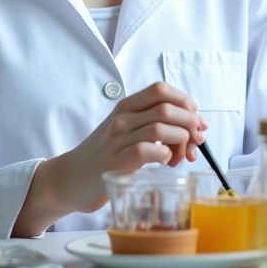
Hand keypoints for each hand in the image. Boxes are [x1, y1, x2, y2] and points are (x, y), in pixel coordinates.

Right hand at [57, 81, 207, 213]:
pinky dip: (166, 155)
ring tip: (179, 156)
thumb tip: (195, 126)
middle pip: (167, 107)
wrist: (71, 178)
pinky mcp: (116, 163)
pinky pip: (148, 150)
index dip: (185, 100)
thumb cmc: (105, 155)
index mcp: (126, 106)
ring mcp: (117, 140)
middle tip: (196, 140)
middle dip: (190, 123)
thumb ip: (155, 124)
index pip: (161, 89)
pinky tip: (165, 162)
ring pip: (161, 127)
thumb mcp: (127, 130)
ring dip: (181, 141)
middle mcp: (122, 118)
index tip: (195, 117)